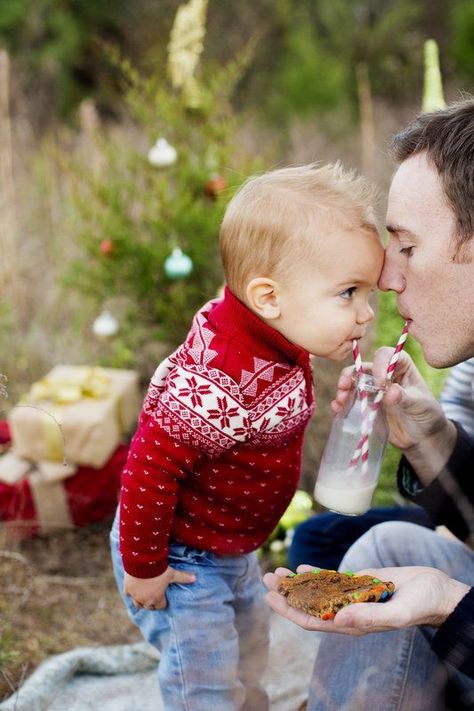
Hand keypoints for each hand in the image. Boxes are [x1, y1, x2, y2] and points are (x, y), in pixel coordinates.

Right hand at [124, 566, 195, 609]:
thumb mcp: (172, 573)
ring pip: (137, 604)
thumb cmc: (159, 569)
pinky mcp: (127, 588)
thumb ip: (183, 577)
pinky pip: (128, 594)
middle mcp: (145, 600)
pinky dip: (131, 592)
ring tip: (143, 596)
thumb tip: (195, 578)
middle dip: (151, 603)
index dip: (162, 602)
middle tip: (154, 597)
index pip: (160, 606)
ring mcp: (135, 595)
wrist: (142, 562)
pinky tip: (133, 588)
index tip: (163, 598)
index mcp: (157, 599)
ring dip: (141, 601)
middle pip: (148, 607)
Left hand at [263, 565, 469, 635]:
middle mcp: (348, 613)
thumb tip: (338, 620)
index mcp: (353, 625)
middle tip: (266, 578)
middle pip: (309, 606)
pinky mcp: (358, 584)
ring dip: (296, 583)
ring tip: (276, 572)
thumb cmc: (420, 604)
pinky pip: (331, 581)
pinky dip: (316, 575)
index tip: (271, 599)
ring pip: (317, 592)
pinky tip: (301, 568)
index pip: (313, 621)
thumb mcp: (397, 612)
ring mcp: (351, 598)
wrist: (435, 591)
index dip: (290, 611)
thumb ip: (370, 617)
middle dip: (286, 594)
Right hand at [331, 348, 454, 451]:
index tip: (380, 383)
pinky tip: (337, 408)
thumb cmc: (426, 415)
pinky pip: (351, 400)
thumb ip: (405, 397)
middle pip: (364, 367)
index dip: (379, 365)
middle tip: (344, 386)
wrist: (422, 438)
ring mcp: (374, 389)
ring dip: (344, 389)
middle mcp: (384, 374)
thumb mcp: (419, 405)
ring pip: (353, 383)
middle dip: (351, 374)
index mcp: (401, 366)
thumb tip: (390, 391)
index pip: (386, 355)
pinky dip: (342, 403)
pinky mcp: (366, 405)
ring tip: (340, 400)